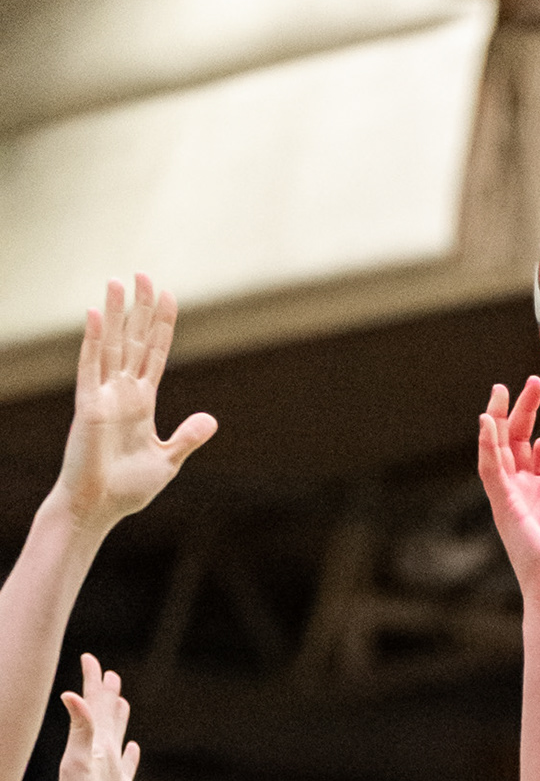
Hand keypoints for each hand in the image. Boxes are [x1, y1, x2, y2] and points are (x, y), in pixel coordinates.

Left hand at [48, 655, 137, 780]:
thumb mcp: (77, 763)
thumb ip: (80, 729)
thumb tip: (71, 695)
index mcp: (91, 744)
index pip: (92, 705)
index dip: (92, 681)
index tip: (90, 658)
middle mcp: (99, 755)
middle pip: (105, 716)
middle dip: (106, 693)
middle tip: (109, 673)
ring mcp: (110, 773)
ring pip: (116, 737)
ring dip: (119, 718)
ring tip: (122, 702)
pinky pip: (128, 766)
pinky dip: (131, 754)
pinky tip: (132, 748)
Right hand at [54, 277, 215, 536]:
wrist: (100, 507)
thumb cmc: (128, 487)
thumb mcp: (168, 460)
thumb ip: (187, 437)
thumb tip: (211, 419)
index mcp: (141, 402)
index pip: (154, 354)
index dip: (161, 326)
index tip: (168, 296)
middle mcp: (121, 392)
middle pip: (133, 341)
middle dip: (139, 309)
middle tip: (144, 274)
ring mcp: (103, 396)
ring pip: (111, 346)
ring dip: (114, 314)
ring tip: (117, 281)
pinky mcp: (87, 406)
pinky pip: (89, 367)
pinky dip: (92, 341)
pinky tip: (95, 315)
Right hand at [478, 378, 539, 612]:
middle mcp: (526, 493)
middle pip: (519, 442)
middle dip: (524, 411)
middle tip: (533, 381)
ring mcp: (512, 499)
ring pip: (498, 449)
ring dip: (498, 419)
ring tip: (500, 389)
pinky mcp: (504, 507)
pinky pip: (490, 470)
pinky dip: (487, 445)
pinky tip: (488, 421)